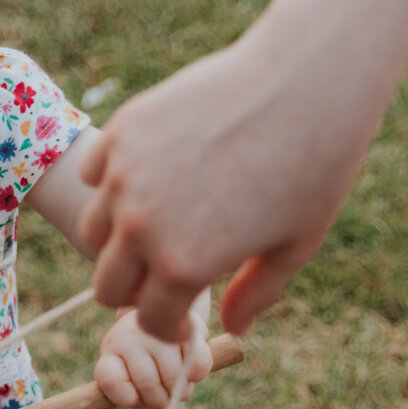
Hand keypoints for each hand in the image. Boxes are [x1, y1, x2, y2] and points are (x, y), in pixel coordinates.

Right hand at [78, 21, 376, 344]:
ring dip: (118, 236)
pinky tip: (156, 171)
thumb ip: (258, 293)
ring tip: (160, 219)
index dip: (170, 321)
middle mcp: (143, 225)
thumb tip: (231, 330)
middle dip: (136, 289)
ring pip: (92, 232)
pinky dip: (114, 181)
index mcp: (185, 264)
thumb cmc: (315, 165)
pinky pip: (96, 174)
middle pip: (106, 287)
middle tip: (169, 267)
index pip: (149, 321)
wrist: (307, 78)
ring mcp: (125, 176)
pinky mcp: (121, 132)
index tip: (186, 307)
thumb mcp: (296, 243)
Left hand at [92, 295, 212, 408]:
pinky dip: (197, 376)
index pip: (110, 381)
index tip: (134, 398)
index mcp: (110, 352)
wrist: (161, 319)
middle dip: (159, 400)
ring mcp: (159, 329)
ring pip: (175, 377)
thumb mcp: (130, 378)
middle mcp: (130, 336)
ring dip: (180, 392)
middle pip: (147, 383)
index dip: (128, 398)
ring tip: (176, 383)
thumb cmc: (142, 360)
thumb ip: (139, 399)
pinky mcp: (190, 327)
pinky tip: (191, 372)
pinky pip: (198, 364)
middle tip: (163, 394)